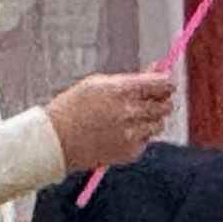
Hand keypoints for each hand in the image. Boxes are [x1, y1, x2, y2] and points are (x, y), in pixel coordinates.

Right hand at [48, 69, 173, 173]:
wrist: (56, 140)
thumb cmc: (73, 107)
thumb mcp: (98, 83)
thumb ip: (131, 78)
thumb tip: (155, 69)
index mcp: (123, 90)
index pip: (163, 84)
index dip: (166, 84)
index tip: (165, 85)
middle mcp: (131, 112)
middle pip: (166, 105)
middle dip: (161, 102)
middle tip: (150, 102)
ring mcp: (132, 134)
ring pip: (159, 124)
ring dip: (150, 120)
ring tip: (128, 120)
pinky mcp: (130, 152)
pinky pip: (146, 141)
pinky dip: (138, 137)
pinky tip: (119, 134)